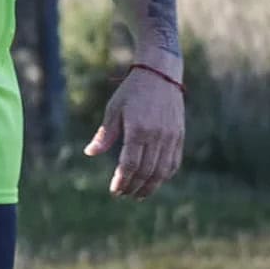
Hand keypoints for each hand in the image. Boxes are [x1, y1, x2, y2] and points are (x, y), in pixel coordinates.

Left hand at [83, 68, 184, 199]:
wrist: (160, 74)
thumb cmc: (132, 91)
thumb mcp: (114, 109)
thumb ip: (105, 134)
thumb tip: (89, 153)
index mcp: (137, 129)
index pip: (129, 164)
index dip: (121, 180)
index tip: (114, 191)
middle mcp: (156, 135)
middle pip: (145, 171)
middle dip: (133, 186)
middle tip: (123, 194)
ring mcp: (170, 137)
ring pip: (162, 171)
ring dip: (150, 186)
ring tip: (138, 194)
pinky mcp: (179, 135)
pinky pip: (174, 162)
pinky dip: (165, 175)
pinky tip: (155, 181)